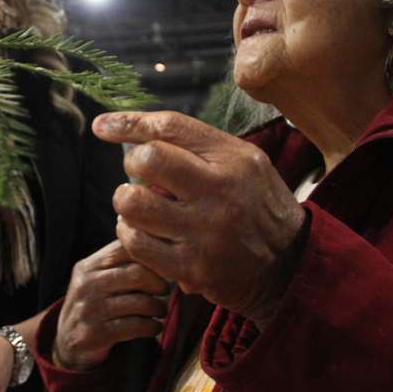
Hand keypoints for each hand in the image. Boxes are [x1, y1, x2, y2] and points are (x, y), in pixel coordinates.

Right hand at [54, 240, 168, 369]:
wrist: (66, 343)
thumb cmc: (92, 305)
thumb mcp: (95, 279)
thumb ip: (118, 262)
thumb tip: (156, 247)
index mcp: (88, 266)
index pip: (126, 250)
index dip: (151, 257)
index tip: (163, 267)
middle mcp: (87, 285)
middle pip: (137, 274)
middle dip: (159, 282)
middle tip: (166, 289)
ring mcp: (91, 309)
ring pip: (140, 302)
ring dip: (158, 307)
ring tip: (160, 310)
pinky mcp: (97, 333)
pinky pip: (136, 326)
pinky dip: (152, 327)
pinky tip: (154, 327)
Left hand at [93, 111, 305, 326]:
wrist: (289, 266)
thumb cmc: (256, 206)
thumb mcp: (245, 163)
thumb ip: (198, 145)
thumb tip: (133, 130)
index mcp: (235, 159)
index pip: (170, 127)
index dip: (129, 122)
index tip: (103, 126)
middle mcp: (221, 191)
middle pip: (147, 160)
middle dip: (132, 165)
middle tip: (140, 176)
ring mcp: (206, 232)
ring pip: (133, 204)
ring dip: (126, 203)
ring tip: (139, 206)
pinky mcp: (192, 269)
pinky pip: (137, 245)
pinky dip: (131, 235)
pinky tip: (143, 233)